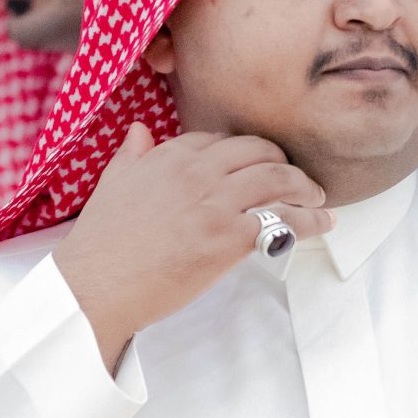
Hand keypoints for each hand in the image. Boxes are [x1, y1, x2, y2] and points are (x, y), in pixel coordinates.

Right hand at [54, 123, 332, 368]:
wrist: (96, 285)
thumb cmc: (101, 244)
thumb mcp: (112, 184)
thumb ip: (132, 155)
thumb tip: (139, 131)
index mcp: (169, 156)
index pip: (221, 141)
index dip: (246, 151)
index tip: (259, 162)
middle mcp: (196, 172)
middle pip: (258, 152)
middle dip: (284, 163)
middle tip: (297, 179)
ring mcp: (215, 203)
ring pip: (278, 180)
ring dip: (305, 187)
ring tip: (316, 198)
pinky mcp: (228, 238)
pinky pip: (283, 220)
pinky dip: (309, 220)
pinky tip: (321, 223)